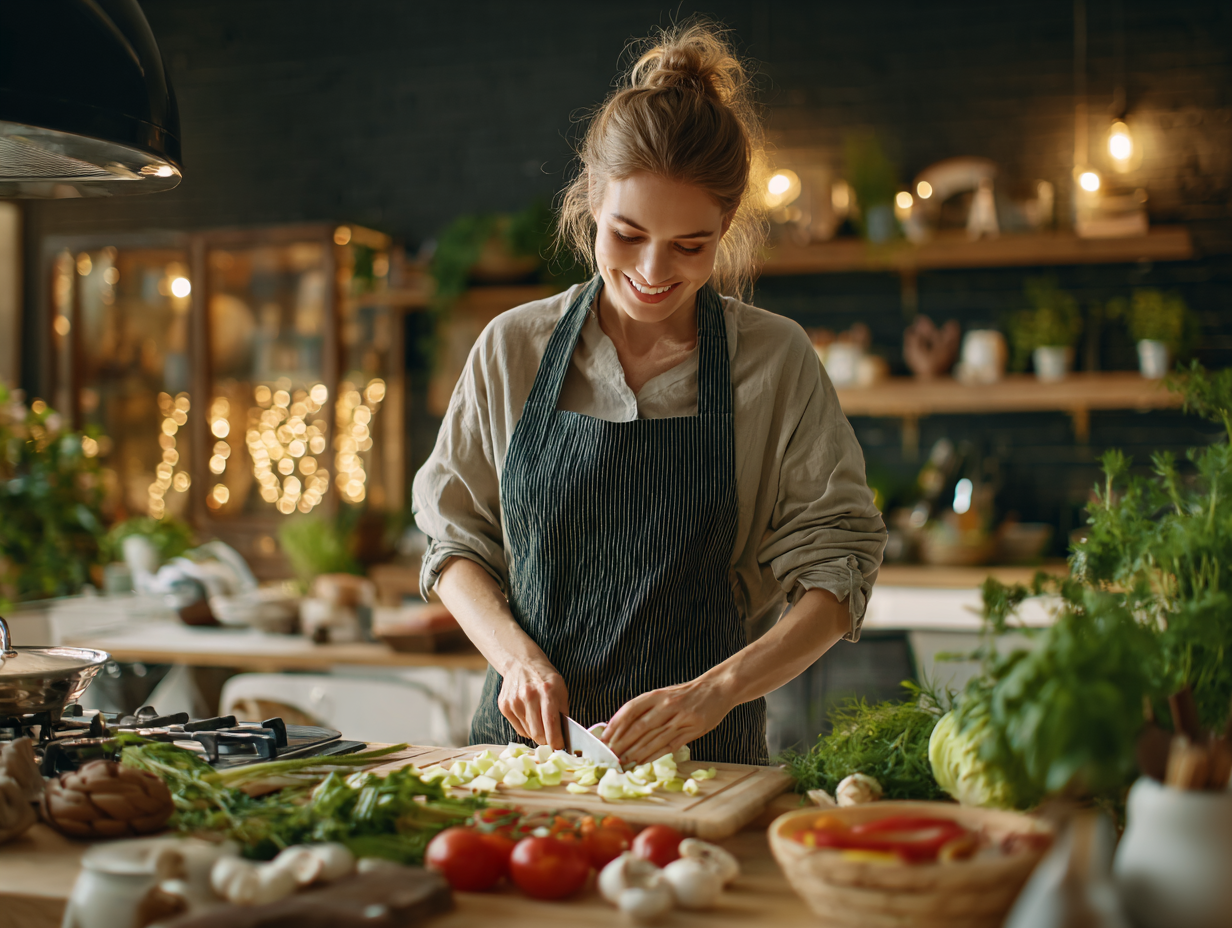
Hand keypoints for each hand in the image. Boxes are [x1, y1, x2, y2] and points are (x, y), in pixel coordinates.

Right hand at [497, 659, 568, 748]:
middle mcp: (529, 696)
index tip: (560, 747)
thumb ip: (562, 712)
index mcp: (547, 691)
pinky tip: (529, 717)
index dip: (556, 740)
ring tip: (539, 721)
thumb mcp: (561, 690)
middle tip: (551, 739)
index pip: (551, 723)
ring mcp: (514, 701)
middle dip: (546, 740)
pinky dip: (526, 728)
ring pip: (528, 733)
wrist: (521, 664)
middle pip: (538, 732)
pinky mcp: (504, 706)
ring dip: (536, 733)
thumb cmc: (545, 679)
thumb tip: (563, 736)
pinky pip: (518, 729)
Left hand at [603, 679, 731, 764]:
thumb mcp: (665, 694)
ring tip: (623, 763)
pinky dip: (654, 756)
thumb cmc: (687, 694)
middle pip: (640, 727)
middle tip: (610, 756)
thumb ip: (647, 709)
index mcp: (657, 694)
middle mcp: (667, 705)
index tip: (604, 737)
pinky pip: (669, 745)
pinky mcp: (692, 730)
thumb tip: (622, 727)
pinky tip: (643, 763)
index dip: (616, 724)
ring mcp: (680, 718)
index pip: (631, 709)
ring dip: (637, 753)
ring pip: (654, 739)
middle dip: (623, 743)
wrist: (718, 688)